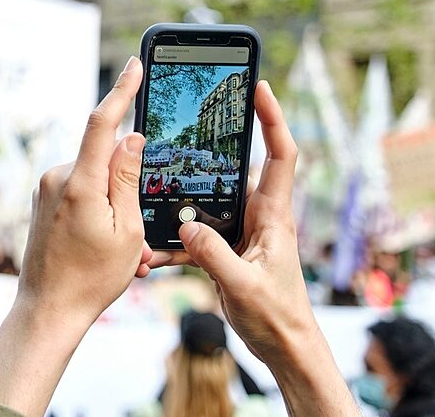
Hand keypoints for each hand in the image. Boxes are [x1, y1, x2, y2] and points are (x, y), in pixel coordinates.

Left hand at [19, 54, 151, 323]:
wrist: (47, 309)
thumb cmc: (91, 278)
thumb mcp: (126, 230)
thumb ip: (129, 179)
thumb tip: (131, 138)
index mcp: (80, 183)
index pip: (102, 123)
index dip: (122, 90)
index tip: (134, 65)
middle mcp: (57, 178)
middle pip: (105, 160)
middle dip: (128, 187)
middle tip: (139, 236)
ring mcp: (46, 188)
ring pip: (95, 179)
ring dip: (115, 206)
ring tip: (121, 251)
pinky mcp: (43, 200)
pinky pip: (80, 192)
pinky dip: (98, 212)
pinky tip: (102, 246)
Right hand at [148, 81, 354, 414]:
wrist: (283, 348)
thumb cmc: (278, 317)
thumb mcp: (244, 286)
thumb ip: (214, 255)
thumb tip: (186, 227)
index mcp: (274, 216)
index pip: (280, 155)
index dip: (272, 118)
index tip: (259, 86)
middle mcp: (258, 216)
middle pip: (235, 169)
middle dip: (210, 149)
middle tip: (184, 125)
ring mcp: (240, 232)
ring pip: (206, 203)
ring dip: (181, 204)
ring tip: (153, 194)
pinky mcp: (225, 251)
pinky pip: (195, 236)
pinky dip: (174, 242)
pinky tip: (151, 252)